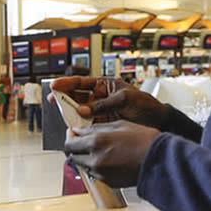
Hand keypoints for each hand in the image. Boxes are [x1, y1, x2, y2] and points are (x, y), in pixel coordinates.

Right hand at [51, 76, 169, 129]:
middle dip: (64, 98)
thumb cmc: (145, 105)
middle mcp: (100, 98)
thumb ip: (103, 105)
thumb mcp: (125, 100)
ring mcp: (100, 112)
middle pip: (77, 97)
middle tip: (53, 100)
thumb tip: (83, 110)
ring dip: (70, 113)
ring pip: (79, 112)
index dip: (67, 84)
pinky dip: (79, 126)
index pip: (82, 83)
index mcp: (105, 86)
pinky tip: (73, 127)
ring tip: (62, 114)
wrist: (157, 122)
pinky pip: (86, 124)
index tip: (55, 86)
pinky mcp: (102, 125)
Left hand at [65, 121, 161, 187]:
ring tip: (100, 150)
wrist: (160, 160)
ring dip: (86, 157)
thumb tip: (80, 130)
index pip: (69, 142)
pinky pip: (94, 173)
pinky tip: (109, 159)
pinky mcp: (107, 182)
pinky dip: (97, 166)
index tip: (73, 134)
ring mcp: (100, 172)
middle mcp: (95, 159)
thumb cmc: (145, 141)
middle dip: (76, 148)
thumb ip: (95, 128)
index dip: (70, 137)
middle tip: (83, 142)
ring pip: (83, 165)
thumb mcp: (119, 125)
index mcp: (96, 142)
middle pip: (72, 155)